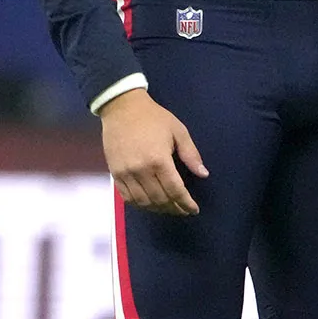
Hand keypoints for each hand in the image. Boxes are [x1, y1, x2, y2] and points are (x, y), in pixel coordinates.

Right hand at [100, 88, 208, 215]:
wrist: (122, 108)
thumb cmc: (154, 118)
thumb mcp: (178, 130)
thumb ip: (191, 154)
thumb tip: (203, 174)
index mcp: (159, 159)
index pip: (175, 190)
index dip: (185, 203)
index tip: (194, 210)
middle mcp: (141, 171)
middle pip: (159, 199)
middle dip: (174, 208)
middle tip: (183, 210)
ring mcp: (125, 174)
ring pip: (143, 202)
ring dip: (157, 209)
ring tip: (169, 208)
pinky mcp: (114, 174)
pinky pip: (127, 198)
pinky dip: (140, 204)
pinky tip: (150, 204)